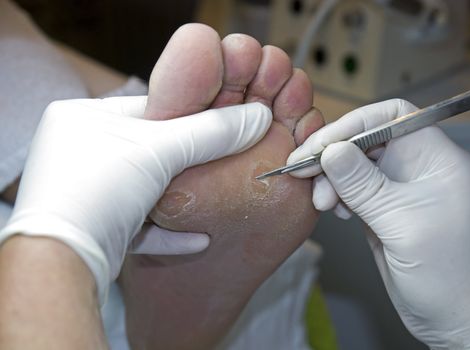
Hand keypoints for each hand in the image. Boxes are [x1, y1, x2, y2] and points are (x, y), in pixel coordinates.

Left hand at [0, 97, 270, 303]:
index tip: (221, 129)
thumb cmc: (98, 189)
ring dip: (179, 204)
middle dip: (185, 167)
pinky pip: (135, 224)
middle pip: (148, 153)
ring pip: (143, 192)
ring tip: (211, 207)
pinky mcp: (90, 229)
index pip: (149, 110)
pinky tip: (197, 240)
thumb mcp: (161, 150)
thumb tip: (259, 116)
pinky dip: (165, 232)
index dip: (188, 119)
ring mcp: (81, 192)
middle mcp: (77, 152)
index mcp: (81, 118)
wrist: (61, 260)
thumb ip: (212, 132)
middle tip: (220, 167)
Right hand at [288, 99, 469, 348]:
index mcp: (436, 159)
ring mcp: (400, 190)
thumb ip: (363, 185)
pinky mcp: (385, 210)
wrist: (457, 320)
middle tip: (304, 170)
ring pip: (356, 166)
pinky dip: (338, 195)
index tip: (322, 143)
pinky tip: (333, 210)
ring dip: (332, 179)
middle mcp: (418, 168)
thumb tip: (331, 151)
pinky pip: (354, 190)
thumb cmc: (450, 274)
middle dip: (335, 154)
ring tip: (321, 202)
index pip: (393, 117)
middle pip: (368, 141)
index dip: (354, 124)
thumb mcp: (402, 225)